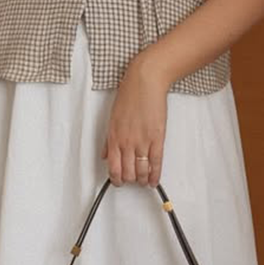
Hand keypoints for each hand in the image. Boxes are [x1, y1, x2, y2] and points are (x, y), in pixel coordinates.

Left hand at [100, 54, 168, 186]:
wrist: (145, 82)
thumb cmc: (129, 96)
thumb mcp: (112, 118)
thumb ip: (109, 140)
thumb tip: (106, 155)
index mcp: (114, 138)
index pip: (113, 168)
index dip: (116, 179)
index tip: (119, 182)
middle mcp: (127, 142)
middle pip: (128, 173)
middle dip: (130, 180)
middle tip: (133, 181)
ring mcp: (143, 141)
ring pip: (141, 171)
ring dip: (143, 180)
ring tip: (144, 182)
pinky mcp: (157, 138)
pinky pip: (156, 163)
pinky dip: (155, 175)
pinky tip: (154, 180)